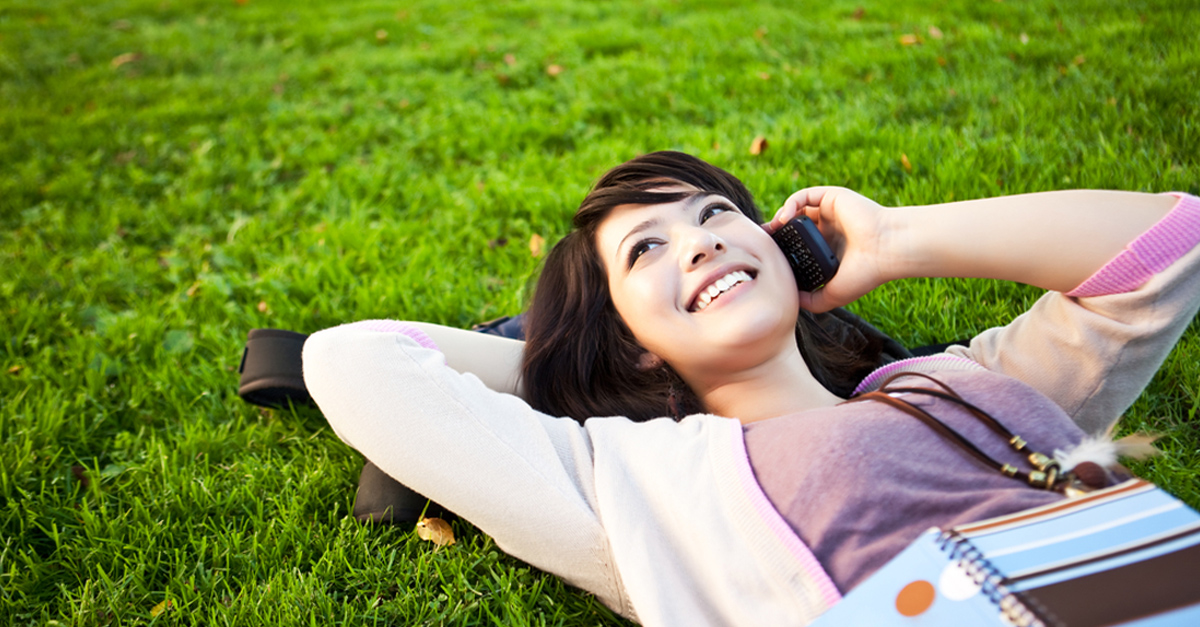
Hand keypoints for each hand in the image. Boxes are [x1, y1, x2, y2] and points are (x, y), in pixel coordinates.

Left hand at [764, 187, 890, 312]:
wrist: (885, 251)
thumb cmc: (865, 274)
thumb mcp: (833, 294)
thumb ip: (811, 300)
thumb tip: (789, 301)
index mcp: (828, 249)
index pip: (797, 247)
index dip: (780, 250)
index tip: (765, 257)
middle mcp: (828, 229)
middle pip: (792, 227)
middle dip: (774, 234)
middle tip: (759, 242)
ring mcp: (829, 213)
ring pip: (795, 210)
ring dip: (778, 218)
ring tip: (770, 231)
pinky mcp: (831, 198)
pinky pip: (803, 196)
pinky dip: (789, 204)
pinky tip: (783, 218)